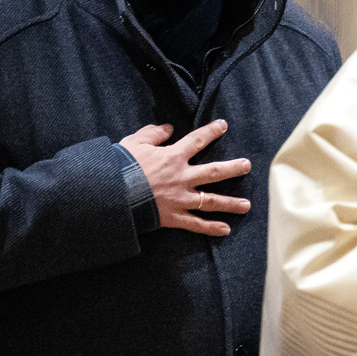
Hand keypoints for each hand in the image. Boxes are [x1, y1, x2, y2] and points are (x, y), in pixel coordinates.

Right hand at [119, 120, 252, 236]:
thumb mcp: (134, 143)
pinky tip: (226, 230)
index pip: (197, 140)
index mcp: (172, 157)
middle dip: (233, 169)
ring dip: (231, 203)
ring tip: (247, 205)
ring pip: (211, 201)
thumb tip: (167, 127)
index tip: (223, 125)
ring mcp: (180, 198)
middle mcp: (182, 177)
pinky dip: (211, 228)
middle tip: (247, 165)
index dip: (211, 131)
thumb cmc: (119, 166)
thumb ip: (152, 133)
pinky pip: (196, 224)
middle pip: (214, 172)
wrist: (109, 193)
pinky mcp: (174, 216)